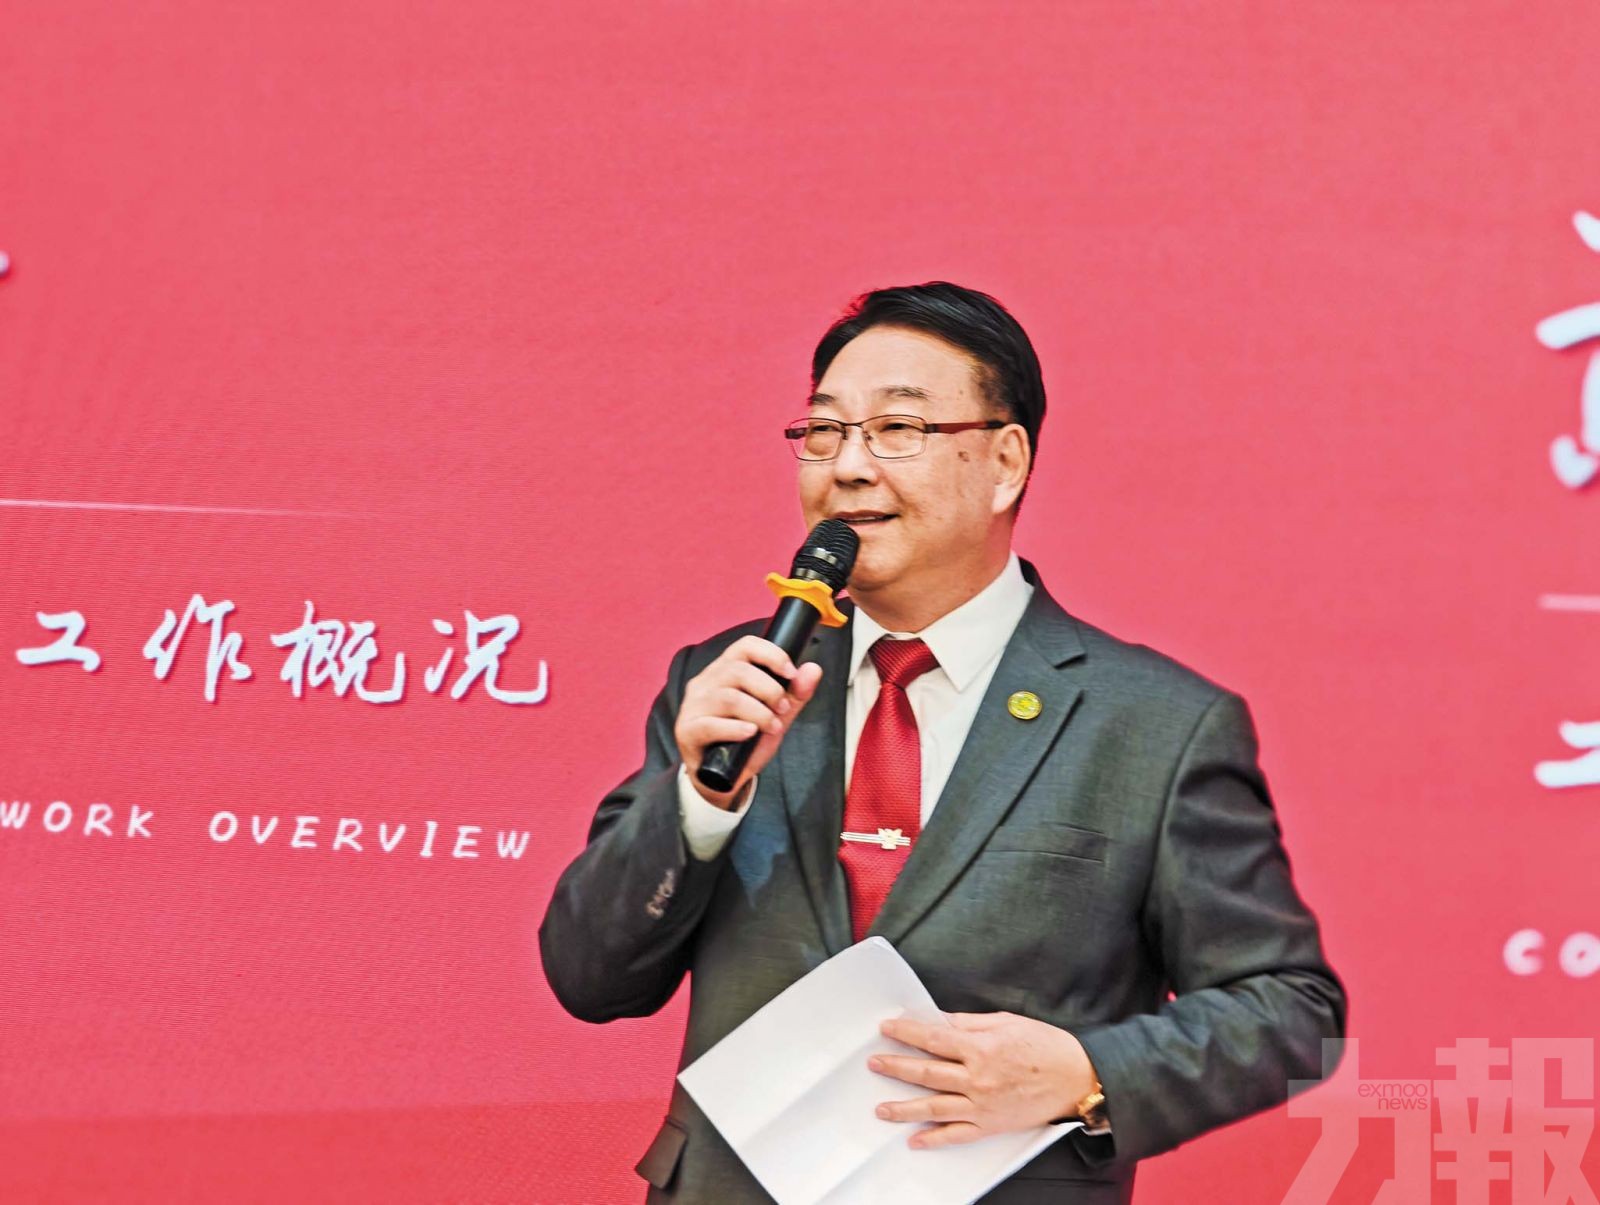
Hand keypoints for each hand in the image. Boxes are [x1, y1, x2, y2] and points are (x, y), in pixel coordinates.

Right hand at [674, 635, 823, 808]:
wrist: (723, 778)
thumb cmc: (746, 741)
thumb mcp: (776, 716)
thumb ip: (794, 695)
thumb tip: (813, 669)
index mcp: (725, 671)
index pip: (745, 646)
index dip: (770, 654)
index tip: (790, 672)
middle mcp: (705, 683)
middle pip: (737, 670)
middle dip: (768, 689)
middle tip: (782, 708)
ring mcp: (693, 706)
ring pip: (727, 698)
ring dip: (758, 712)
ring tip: (771, 726)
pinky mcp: (687, 731)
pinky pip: (710, 724)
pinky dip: (736, 729)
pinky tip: (750, 733)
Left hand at [870, 1012, 1097, 1148]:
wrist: (1078, 1078)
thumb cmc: (1045, 1046)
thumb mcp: (1006, 1022)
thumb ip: (969, 1023)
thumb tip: (939, 1020)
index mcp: (980, 1047)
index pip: (933, 1038)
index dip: (907, 1032)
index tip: (887, 1028)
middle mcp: (977, 1078)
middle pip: (926, 1072)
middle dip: (896, 1067)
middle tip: (873, 1063)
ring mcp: (982, 1105)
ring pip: (934, 1107)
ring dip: (904, 1108)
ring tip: (880, 1109)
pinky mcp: (991, 1125)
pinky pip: (958, 1135)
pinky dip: (935, 1140)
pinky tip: (914, 1141)